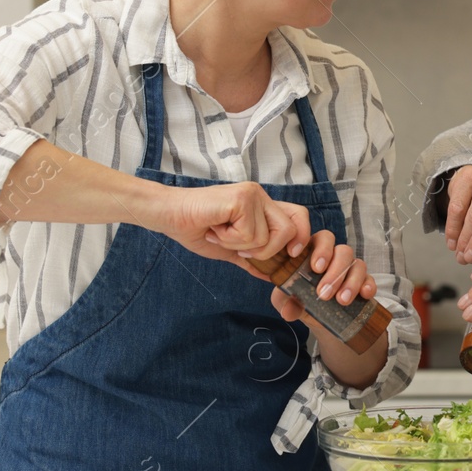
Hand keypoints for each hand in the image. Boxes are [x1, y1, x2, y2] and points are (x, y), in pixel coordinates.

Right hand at [156, 182, 309, 265]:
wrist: (170, 216)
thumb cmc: (196, 229)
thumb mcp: (230, 250)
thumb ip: (251, 259)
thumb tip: (270, 276)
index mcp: (262, 207)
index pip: (299, 217)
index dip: (301, 238)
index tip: (290, 256)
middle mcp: (261, 197)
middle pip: (291, 230)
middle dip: (268, 251)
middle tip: (241, 250)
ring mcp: (252, 195)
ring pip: (267, 237)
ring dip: (241, 245)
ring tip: (221, 233)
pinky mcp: (242, 198)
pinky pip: (249, 233)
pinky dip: (230, 239)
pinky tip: (215, 227)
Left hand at [267, 230, 378, 328]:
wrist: (316, 318)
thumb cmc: (298, 300)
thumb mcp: (286, 301)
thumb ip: (285, 302)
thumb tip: (288, 312)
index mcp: (314, 252)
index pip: (323, 239)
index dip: (322, 250)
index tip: (316, 268)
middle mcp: (335, 257)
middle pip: (343, 251)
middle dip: (335, 273)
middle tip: (324, 294)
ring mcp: (350, 269)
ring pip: (358, 265)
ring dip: (351, 282)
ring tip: (341, 301)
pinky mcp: (363, 283)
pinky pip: (370, 279)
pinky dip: (368, 286)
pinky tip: (364, 295)